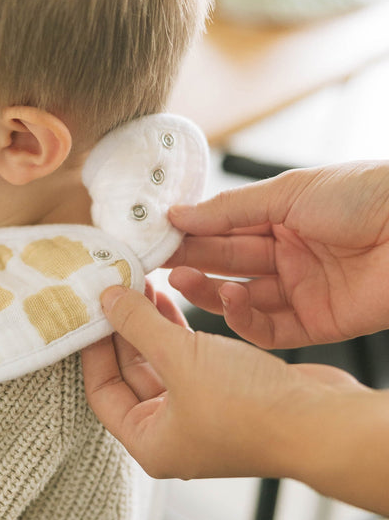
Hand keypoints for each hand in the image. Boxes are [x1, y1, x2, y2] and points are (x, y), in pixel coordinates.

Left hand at [82, 285, 364, 480]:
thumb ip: (138, 325)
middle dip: (123, 329)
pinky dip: (177, 331)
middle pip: (130, 373)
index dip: (93, 348)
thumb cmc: (249, 406)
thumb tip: (105, 299)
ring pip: (160, 363)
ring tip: (141, 284)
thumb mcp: (180, 358)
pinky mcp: (225, 395)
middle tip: (114, 289)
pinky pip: (188, 359)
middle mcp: (171, 433)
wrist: (323, 421)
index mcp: (150, 442)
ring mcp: (200, 415)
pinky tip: (169, 300)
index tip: (89, 311)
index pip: (102, 391)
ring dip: (150, 325)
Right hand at [166, 161, 388, 347]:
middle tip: (157, 262)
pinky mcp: (318, 323)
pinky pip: (269, 328)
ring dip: (208, 291)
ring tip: (182, 280)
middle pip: (228, 263)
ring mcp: (302, 290)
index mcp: (282, 217)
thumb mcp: (287, 191)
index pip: (224, 228)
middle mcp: (288, 255)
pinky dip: (242, 319)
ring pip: (241, 298)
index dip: (190, 232)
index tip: (155, 236)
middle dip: (191, 261)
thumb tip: (177, 214)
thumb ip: (229, 209)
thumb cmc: (364, 196)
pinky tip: (228, 300)